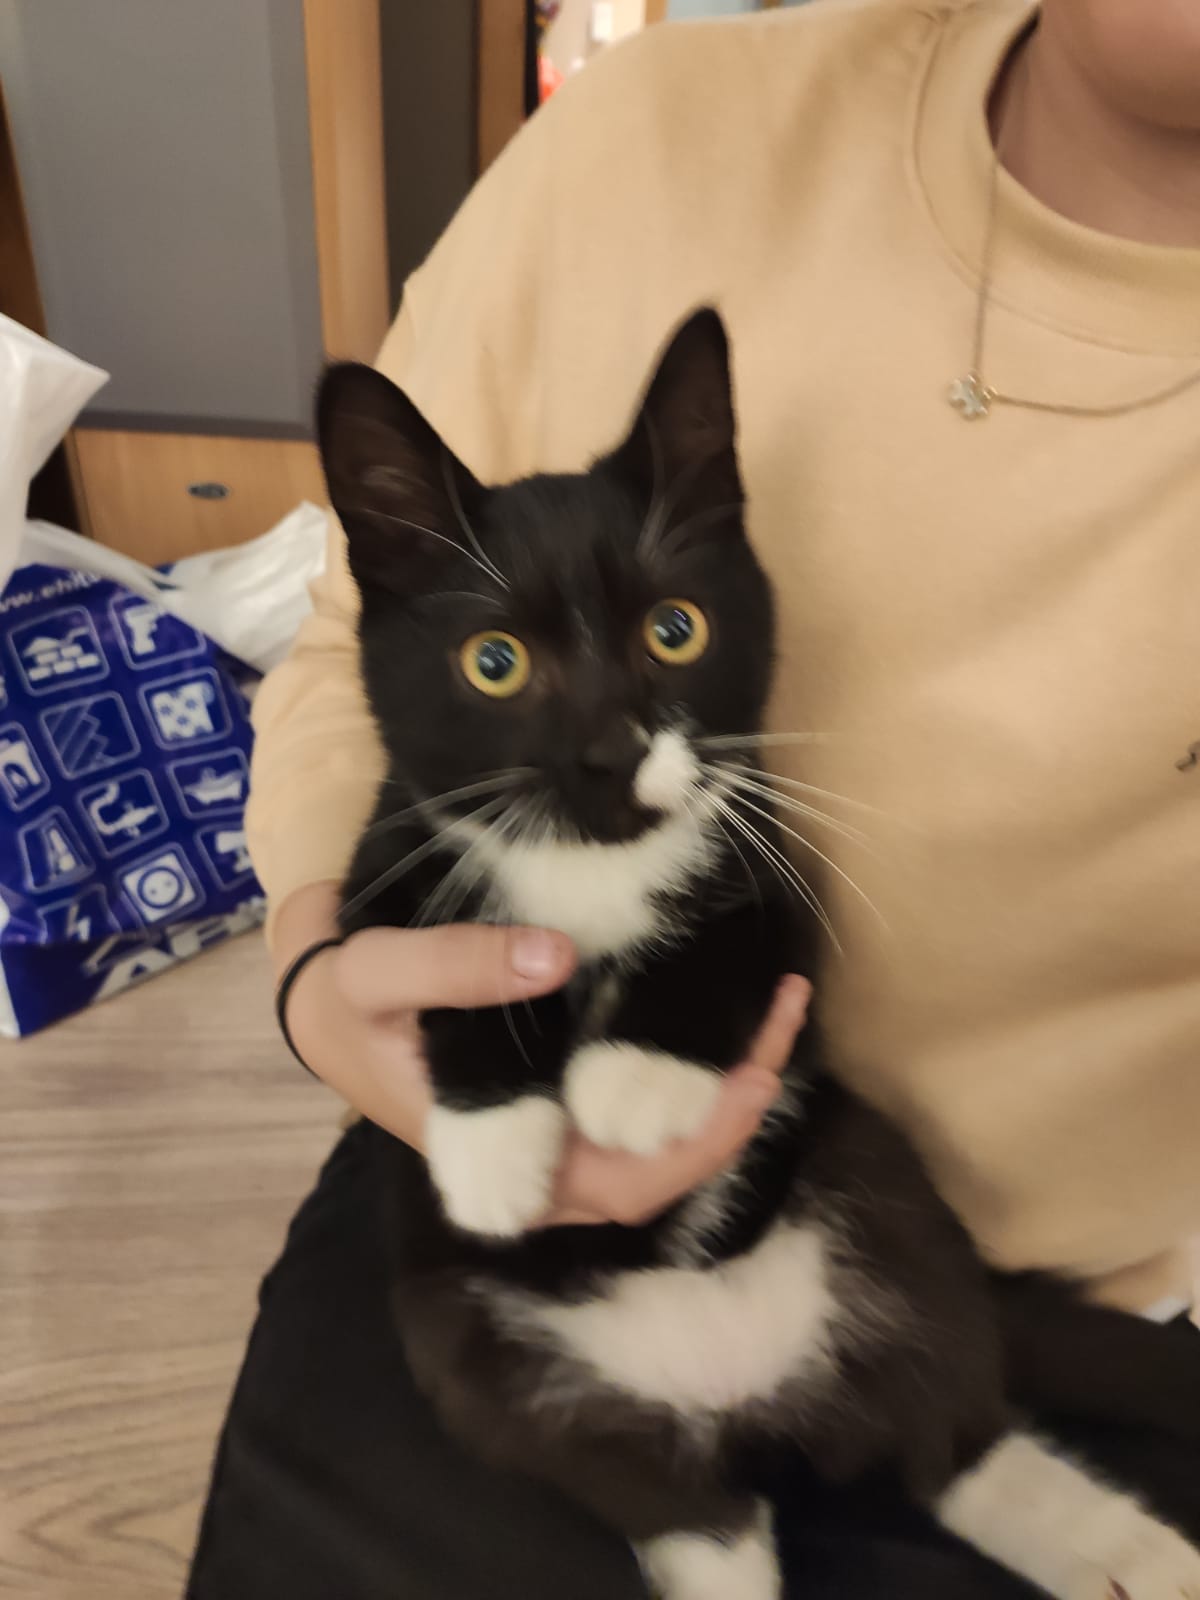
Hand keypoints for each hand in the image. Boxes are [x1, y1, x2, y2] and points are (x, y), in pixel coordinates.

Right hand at [276, 883, 810, 1226]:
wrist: (325, 1000)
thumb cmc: (345, 1002)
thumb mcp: (379, 974)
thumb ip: (455, 968)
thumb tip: (558, 957)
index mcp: (508, 1166)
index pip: (630, 1184)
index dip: (701, 1141)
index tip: (752, 1075)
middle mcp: (549, 1162)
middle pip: (668, 1158)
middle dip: (739, 1095)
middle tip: (783, 1005)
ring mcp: (564, 1129)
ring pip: (664, 1126)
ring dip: (726, 1070)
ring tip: (775, 993)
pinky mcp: (567, 1090)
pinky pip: (645, 1090)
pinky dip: (693, 1053)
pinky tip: (727, 999)